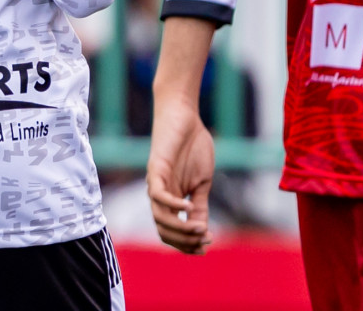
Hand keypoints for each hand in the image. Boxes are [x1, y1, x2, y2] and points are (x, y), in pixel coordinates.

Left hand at [146, 97, 214, 253]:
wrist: (184, 116)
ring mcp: (157, 182)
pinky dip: (174, 206)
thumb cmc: (193, 146)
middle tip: (205, 241)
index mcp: (172, 200)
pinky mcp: (155, 168)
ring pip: (160, 218)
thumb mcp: (202, 182)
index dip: (187, 244)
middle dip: (185, 241)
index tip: (207, 246)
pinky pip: (159, 195)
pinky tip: (190, 207)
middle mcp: (161, 195)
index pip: (172, 232)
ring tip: (200, 229)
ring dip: (180, 229)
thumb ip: (200, 205)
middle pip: (164, 230)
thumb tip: (202, 230)